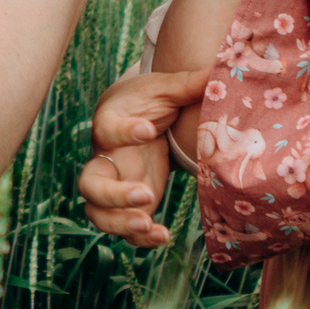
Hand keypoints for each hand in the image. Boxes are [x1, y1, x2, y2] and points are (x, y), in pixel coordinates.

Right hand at [79, 68, 206, 245]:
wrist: (134, 118)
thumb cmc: (148, 100)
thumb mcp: (165, 89)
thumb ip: (188, 84)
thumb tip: (219, 69)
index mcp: (110, 124)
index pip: (107, 129)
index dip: (124, 132)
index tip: (148, 130)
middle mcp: (104, 159)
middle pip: (90, 183)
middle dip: (113, 195)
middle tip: (145, 195)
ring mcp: (113, 185)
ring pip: (98, 212)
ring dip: (120, 223)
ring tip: (149, 226)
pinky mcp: (126, 204)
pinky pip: (122, 227)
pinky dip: (139, 239)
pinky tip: (163, 236)